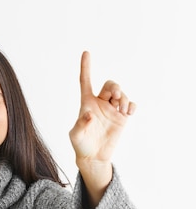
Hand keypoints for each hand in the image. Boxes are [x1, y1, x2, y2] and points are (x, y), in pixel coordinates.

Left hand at [69, 51, 135, 206]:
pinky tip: (129, 112)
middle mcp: (100, 103)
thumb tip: (90, 114)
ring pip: (121, 94)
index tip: (86, 52)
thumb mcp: (75, 135)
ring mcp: (112, 110)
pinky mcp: (122, 118)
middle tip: (116, 96)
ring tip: (123, 109)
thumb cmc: (81, 145)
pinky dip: (132, 105)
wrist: (94, 156)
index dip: (86, 67)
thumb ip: (80, 124)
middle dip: (115, 87)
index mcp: (86, 103)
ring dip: (124, 98)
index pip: (85, 81)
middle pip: (110, 85)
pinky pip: (130, 105)